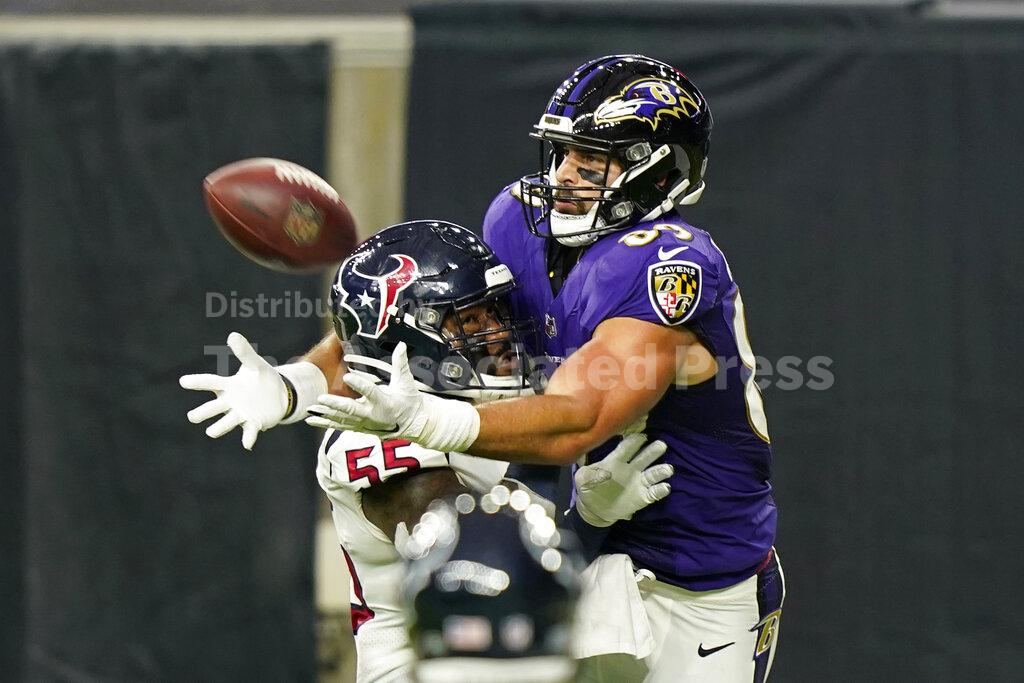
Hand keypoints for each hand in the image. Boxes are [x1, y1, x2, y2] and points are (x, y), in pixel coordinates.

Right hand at [180, 332, 289, 449]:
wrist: (279, 394)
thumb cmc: (262, 377)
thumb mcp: (255, 363)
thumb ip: (244, 352)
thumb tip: (232, 335)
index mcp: (228, 386)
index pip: (210, 382)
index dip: (197, 382)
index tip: (183, 381)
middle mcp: (231, 402)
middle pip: (213, 408)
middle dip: (203, 412)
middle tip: (192, 417)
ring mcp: (241, 414)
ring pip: (226, 422)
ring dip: (219, 427)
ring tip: (210, 432)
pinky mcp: (254, 423)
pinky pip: (249, 432)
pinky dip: (247, 438)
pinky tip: (247, 444)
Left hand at [306, 343, 479, 452]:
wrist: (412, 424)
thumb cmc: (409, 401)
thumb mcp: (406, 382)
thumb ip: (401, 363)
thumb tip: (401, 345)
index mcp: (385, 402)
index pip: (371, 392)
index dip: (359, 385)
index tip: (347, 377)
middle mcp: (373, 415)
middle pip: (351, 409)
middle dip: (335, 404)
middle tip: (321, 398)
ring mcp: (364, 423)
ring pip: (342, 419)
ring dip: (326, 414)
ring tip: (311, 407)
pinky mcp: (359, 427)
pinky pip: (339, 425)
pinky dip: (325, 422)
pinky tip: (311, 419)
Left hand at [574, 434, 672, 527]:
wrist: (595, 509)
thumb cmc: (588, 488)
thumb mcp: (583, 479)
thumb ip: (590, 473)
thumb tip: (601, 470)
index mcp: (615, 461)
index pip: (626, 449)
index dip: (633, 442)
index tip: (641, 436)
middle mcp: (630, 468)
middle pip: (644, 457)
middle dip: (653, 451)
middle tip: (661, 445)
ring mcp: (638, 482)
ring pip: (653, 473)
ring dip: (661, 470)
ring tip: (668, 469)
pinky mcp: (643, 497)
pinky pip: (654, 492)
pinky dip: (661, 490)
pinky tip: (665, 487)